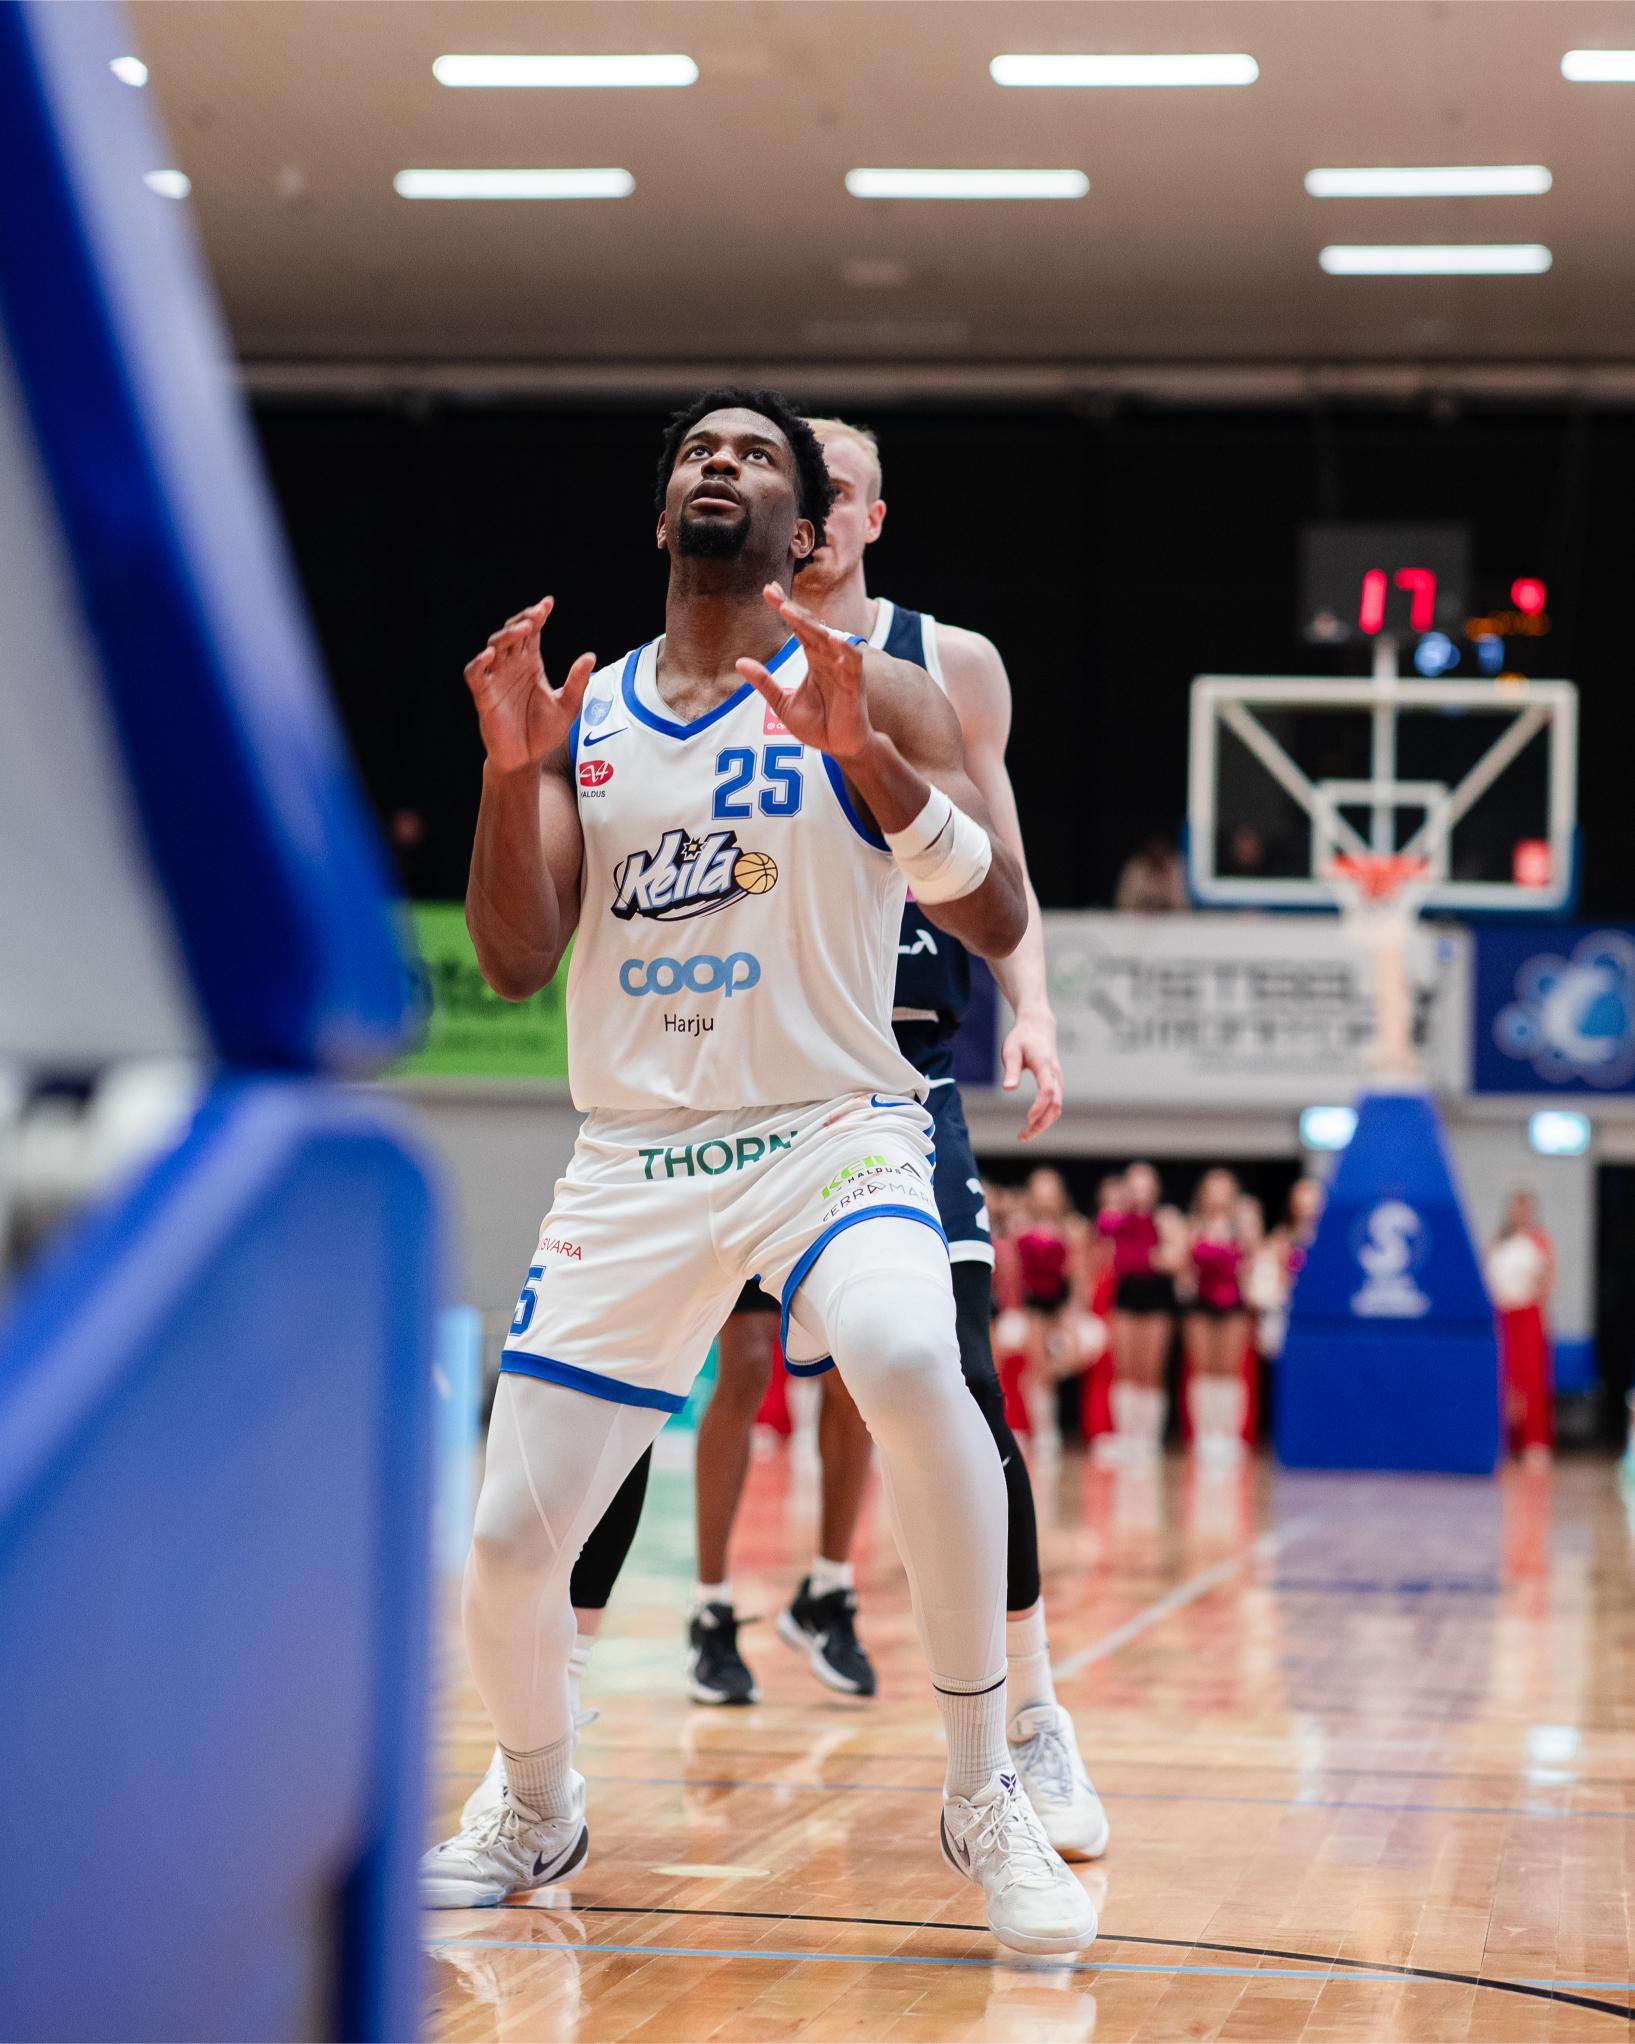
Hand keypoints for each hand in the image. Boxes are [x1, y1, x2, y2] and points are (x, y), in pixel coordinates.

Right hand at [464, 597, 594, 772]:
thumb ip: (577, 682)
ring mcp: (496, 679)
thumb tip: (590, 656)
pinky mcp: (484, 695)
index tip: (548, 603)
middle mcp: (512, 666)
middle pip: (513, 633)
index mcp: (531, 664)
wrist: (527, 759)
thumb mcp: (568, 707)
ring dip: (507, 635)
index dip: (538, 615)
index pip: (533, 632)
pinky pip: (475, 673)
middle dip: (523, 620)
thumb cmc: (544, 732)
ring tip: (523, 629)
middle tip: (537, 614)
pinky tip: (491, 654)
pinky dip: (480, 662)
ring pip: (494, 646)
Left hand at [735, 584, 876, 761]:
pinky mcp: (855, 684)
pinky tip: (831, 638)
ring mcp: (843, 669)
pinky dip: (844, 649)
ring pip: (828, 638)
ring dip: (810, 624)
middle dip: (791, 608)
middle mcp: (829, 658)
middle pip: (810, 626)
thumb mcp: (783, 704)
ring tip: (789, 611)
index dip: (784, 608)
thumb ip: (765, 683)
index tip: (767, 590)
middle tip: (771, 591)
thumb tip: (740, 662)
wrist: (841, 749)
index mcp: (814, 659)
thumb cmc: (818, 726)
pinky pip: (852, 661)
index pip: (797, 628)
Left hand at [1001, 1009, 1062, 1139]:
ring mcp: (1058, 1080)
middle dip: (1041, 1124)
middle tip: (1022, 1137)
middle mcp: (1055, 1075)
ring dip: (1043, 1124)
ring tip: (1024, 1135)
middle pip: (1055, 1105)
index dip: (1039, 1106)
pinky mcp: (1055, 1083)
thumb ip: (1011, 1070)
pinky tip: (1031, 1124)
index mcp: (1044, 1065)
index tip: (1027, 1119)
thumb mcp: (1011, 1051)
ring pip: (1057, 1107)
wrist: (1038, 1026)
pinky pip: (1055, 1104)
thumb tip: (1008, 1089)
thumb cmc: (1022, 1038)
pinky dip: (1045, 1117)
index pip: (1047, 1090)